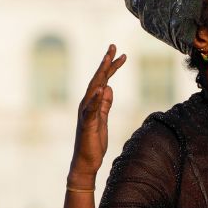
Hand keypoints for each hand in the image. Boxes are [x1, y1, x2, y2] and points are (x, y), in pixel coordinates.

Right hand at [69, 45, 126, 183]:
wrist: (86, 161)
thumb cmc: (94, 141)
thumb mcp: (103, 119)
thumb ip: (105, 104)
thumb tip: (109, 88)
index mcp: (92, 103)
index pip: (102, 80)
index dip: (111, 67)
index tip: (121, 54)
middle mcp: (86, 104)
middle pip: (97, 79)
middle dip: (106, 63)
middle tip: (114, 46)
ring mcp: (86, 113)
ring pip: (93, 90)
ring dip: (100, 74)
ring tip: (108, 60)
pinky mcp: (87, 124)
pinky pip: (91, 109)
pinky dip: (95, 98)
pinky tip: (100, 88)